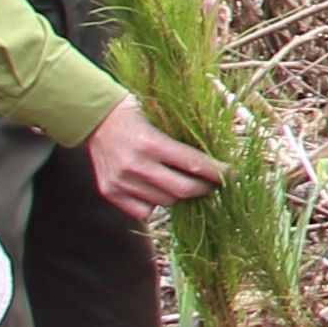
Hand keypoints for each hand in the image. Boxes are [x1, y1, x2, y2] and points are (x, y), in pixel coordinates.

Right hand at [81, 92, 225, 222]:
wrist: (95, 119)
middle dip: (204, 188)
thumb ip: (184, 140)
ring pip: (165, 202)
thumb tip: (217, 159)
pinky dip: (155, 204)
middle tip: (212, 184)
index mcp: (151, 142)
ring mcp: (121, 181)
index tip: (232, 175)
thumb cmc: (135, 115)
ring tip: (183, 184)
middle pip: (182, 189)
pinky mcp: (110, 192)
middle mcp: (135, 165)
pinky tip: (157, 191)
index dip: (217, 172)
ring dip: (180, 195)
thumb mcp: (161, 118)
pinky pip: (143, 211)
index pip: (193, 163)